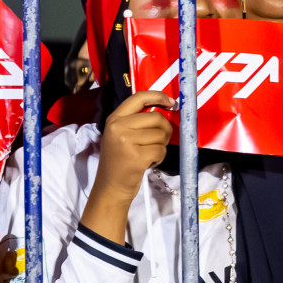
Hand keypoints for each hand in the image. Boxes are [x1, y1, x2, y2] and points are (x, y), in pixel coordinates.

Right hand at [91, 91, 174, 206]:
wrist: (111, 186)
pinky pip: (161, 150)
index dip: (159, 96)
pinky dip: (160, 157)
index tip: (172, 102)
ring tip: (148, 154)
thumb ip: (137, 121)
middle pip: (157, 117)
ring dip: (161, 146)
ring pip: (161, 134)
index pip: (139, 97)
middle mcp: (118, 126)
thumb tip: (166, 109)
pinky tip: (148, 162)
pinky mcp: (136, 156)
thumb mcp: (121, 135)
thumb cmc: (121, 160)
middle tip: (158, 142)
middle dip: (164, 130)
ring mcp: (126, 141)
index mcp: (114, 118)